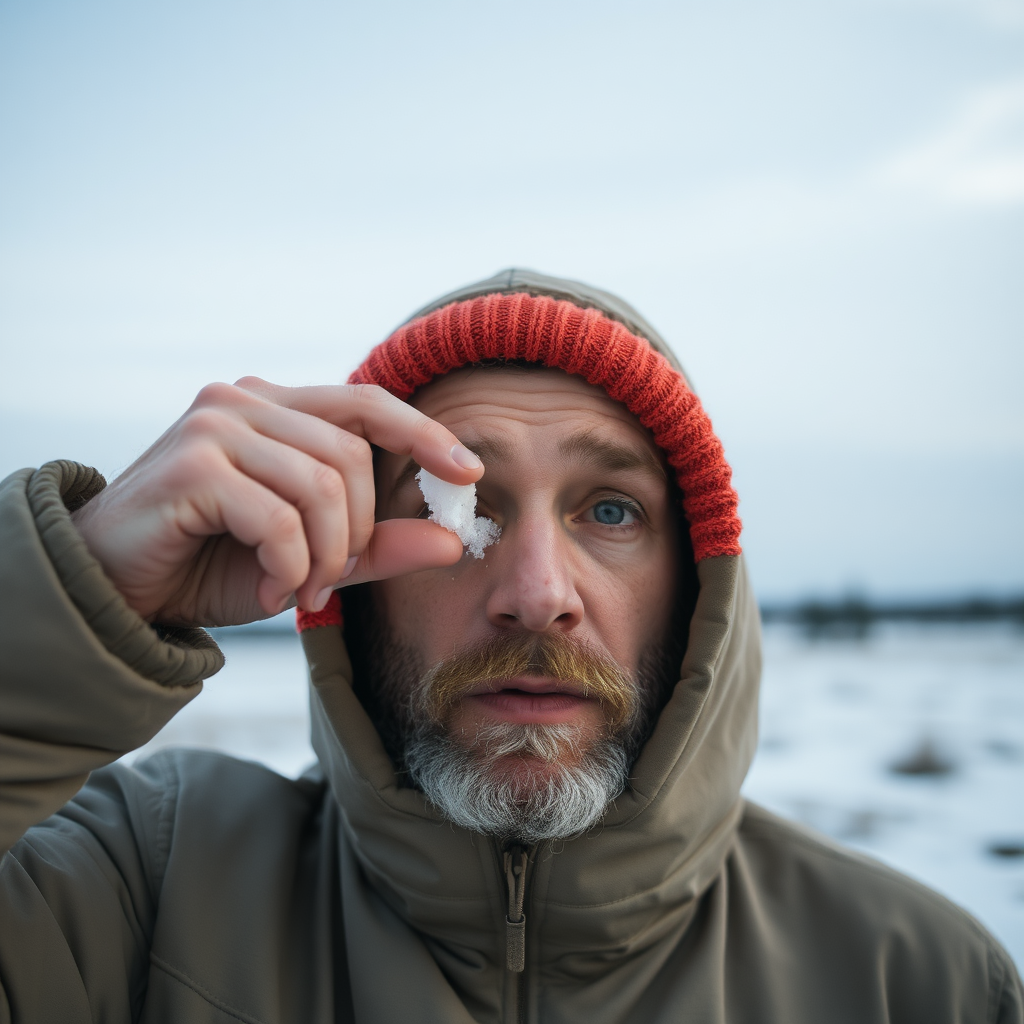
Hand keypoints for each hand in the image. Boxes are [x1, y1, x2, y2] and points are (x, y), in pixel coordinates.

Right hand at [70, 378, 481, 625]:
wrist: (119, 591)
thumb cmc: (212, 564)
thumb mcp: (310, 557)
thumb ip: (376, 547)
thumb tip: (451, 541)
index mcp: (276, 407)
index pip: (366, 404)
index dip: (423, 434)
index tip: (469, 472)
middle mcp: (244, 401)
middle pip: (350, 455)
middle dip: (359, 531)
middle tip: (330, 581)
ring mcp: (214, 425)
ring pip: (320, 485)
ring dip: (324, 555)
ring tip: (298, 588)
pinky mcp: (191, 464)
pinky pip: (278, 517)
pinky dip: (289, 564)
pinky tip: (271, 589)